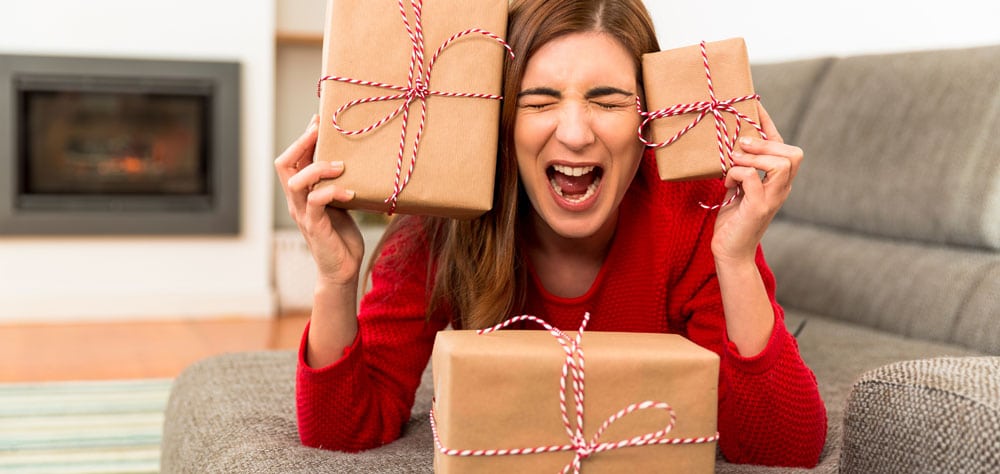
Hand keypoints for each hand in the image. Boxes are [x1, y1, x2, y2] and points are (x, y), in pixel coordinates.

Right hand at [274, 115, 363, 286]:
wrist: (342, 269)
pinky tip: (350, 192)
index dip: (302, 138)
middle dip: (301, 143)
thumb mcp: (340, 202)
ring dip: (317, 168)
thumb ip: (337, 183)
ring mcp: (303, 214)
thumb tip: (352, 158)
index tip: (319, 120)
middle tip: (321, 131)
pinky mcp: (315, 227)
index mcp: (301, 193)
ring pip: (295, 181)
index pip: (291, 159)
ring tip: (340, 166)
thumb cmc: (342, 236)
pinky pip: (316, 202)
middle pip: (283, 164)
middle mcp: (297, 201)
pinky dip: (332, 192)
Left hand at [711, 103, 802, 263]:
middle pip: (793, 154)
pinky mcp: (758, 208)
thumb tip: (733, 145)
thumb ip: (742, 170)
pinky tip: (727, 186)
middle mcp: (782, 189)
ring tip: (733, 165)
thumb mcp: (738, 189)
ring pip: (780, 163)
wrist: (730, 252)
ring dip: (752, 158)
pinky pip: (751, 177)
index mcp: (778, 182)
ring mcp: (773, 199)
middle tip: (742, 147)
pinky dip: (736, 174)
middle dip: (766, 143)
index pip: (784, 148)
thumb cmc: (732, 220)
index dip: (771, 126)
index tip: (756, 108)